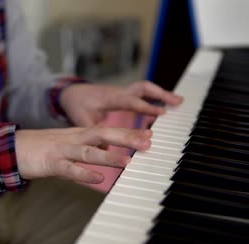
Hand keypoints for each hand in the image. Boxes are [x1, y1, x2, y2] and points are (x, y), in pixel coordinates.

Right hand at [15, 127, 151, 182]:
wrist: (12, 148)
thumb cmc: (42, 148)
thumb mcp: (68, 144)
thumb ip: (88, 147)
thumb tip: (107, 150)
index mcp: (79, 134)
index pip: (107, 130)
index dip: (128, 133)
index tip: (149, 135)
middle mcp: (73, 139)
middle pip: (102, 134)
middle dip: (126, 138)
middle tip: (147, 143)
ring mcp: (62, 150)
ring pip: (88, 151)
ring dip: (108, 156)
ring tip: (127, 161)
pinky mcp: (50, 163)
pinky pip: (69, 169)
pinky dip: (84, 173)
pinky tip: (98, 177)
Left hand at [60, 81, 183, 125]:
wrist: (70, 92)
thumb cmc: (76, 104)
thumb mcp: (81, 121)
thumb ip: (93, 135)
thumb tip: (106, 151)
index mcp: (109, 98)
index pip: (131, 101)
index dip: (146, 107)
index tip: (161, 113)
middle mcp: (118, 92)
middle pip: (143, 88)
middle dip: (161, 94)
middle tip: (178, 102)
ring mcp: (122, 91)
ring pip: (145, 88)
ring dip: (161, 94)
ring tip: (178, 102)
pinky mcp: (124, 94)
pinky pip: (142, 92)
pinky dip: (155, 97)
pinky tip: (166, 104)